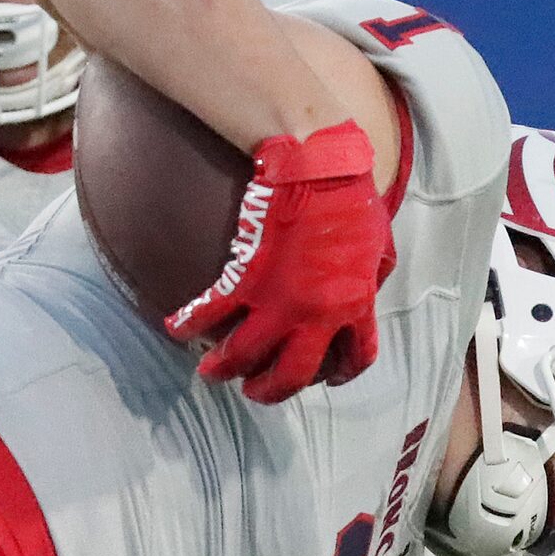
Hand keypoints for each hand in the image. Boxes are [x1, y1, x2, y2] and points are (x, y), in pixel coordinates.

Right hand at [165, 120, 394, 402]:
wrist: (319, 165)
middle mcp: (317, 315)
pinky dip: (188, 323)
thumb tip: (368, 286)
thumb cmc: (352, 197)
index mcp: (355, 306)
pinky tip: (175, 328)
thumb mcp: (380, 242)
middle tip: (252, 389)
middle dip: (268, 390)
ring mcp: (279, 300)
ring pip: (243, 355)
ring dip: (221, 369)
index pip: (354, 358)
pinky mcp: (246, 278)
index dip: (338, 375)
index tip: (323, 380)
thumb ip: (371, 275)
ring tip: (209, 370)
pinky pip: (211, 312)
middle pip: (291, 375)